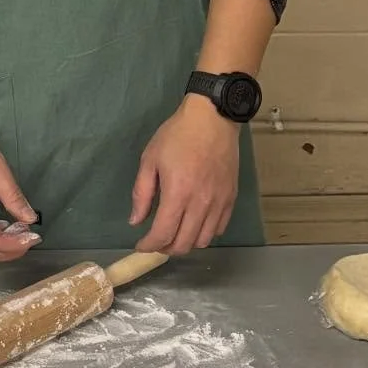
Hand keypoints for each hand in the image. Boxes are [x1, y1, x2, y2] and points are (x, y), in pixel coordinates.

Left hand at [129, 95, 240, 254]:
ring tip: (175, 232)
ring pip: (203, 241)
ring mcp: (219, 203)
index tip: (141, 245)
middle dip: (166, 248)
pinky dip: (204, 233)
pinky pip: (219, 229)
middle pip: (184, 244)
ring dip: (186, 242)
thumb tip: (136, 221)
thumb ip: (142, 193)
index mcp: (178, 194)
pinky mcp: (231, 199)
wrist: (213, 119)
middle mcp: (201, 204)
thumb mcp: (150, 160)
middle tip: (156, 240)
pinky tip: (194, 223)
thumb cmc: (177, 136)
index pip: (163, 234)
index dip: (149, 245)